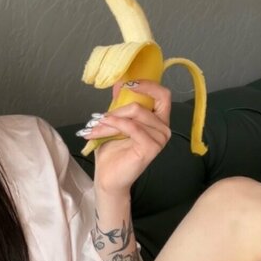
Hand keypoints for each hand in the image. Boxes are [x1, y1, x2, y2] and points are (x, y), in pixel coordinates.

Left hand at [86, 79, 171, 200]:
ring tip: (97, 127)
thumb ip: (120, 104)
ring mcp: (160, 138)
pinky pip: (132, 126)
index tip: (128, 83)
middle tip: (101, 117)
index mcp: (158, 120)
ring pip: (135, 113)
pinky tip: (103, 127)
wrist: (108, 177)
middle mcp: (164, 128)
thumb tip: (119, 83)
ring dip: (111, 118)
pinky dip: (115, 124)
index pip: (162, 95)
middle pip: (143, 104)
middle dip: (120, 107)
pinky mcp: (152, 147)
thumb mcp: (115, 121)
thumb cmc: (113, 151)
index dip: (147, 85)